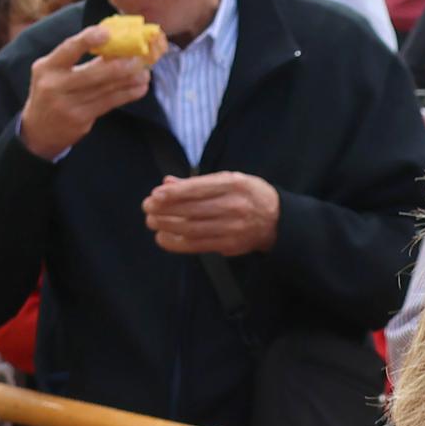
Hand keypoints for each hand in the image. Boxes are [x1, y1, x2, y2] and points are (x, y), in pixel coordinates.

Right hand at [19, 25, 153, 161]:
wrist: (38, 131)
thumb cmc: (50, 92)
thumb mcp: (52, 71)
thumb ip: (74, 58)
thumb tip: (112, 42)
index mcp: (46, 67)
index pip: (67, 50)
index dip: (87, 40)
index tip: (107, 32)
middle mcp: (55, 86)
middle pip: (92, 74)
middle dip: (119, 66)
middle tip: (139, 58)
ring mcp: (68, 105)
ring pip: (104, 90)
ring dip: (129, 80)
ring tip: (145, 72)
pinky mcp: (80, 120)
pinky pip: (108, 104)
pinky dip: (126, 95)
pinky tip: (139, 88)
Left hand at [146, 171, 280, 257]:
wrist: (277, 220)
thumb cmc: (248, 195)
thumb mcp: (229, 180)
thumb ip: (197, 183)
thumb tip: (166, 183)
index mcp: (233, 184)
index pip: (198, 189)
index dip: (174, 193)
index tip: (155, 196)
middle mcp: (234, 206)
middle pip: (192, 210)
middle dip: (166, 210)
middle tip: (147, 208)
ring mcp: (232, 228)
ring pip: (192, 228)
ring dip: (168, 226)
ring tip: (152, 222)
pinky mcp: (230, 245)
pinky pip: (198, 245)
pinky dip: (177, 243)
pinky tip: (163, 238)